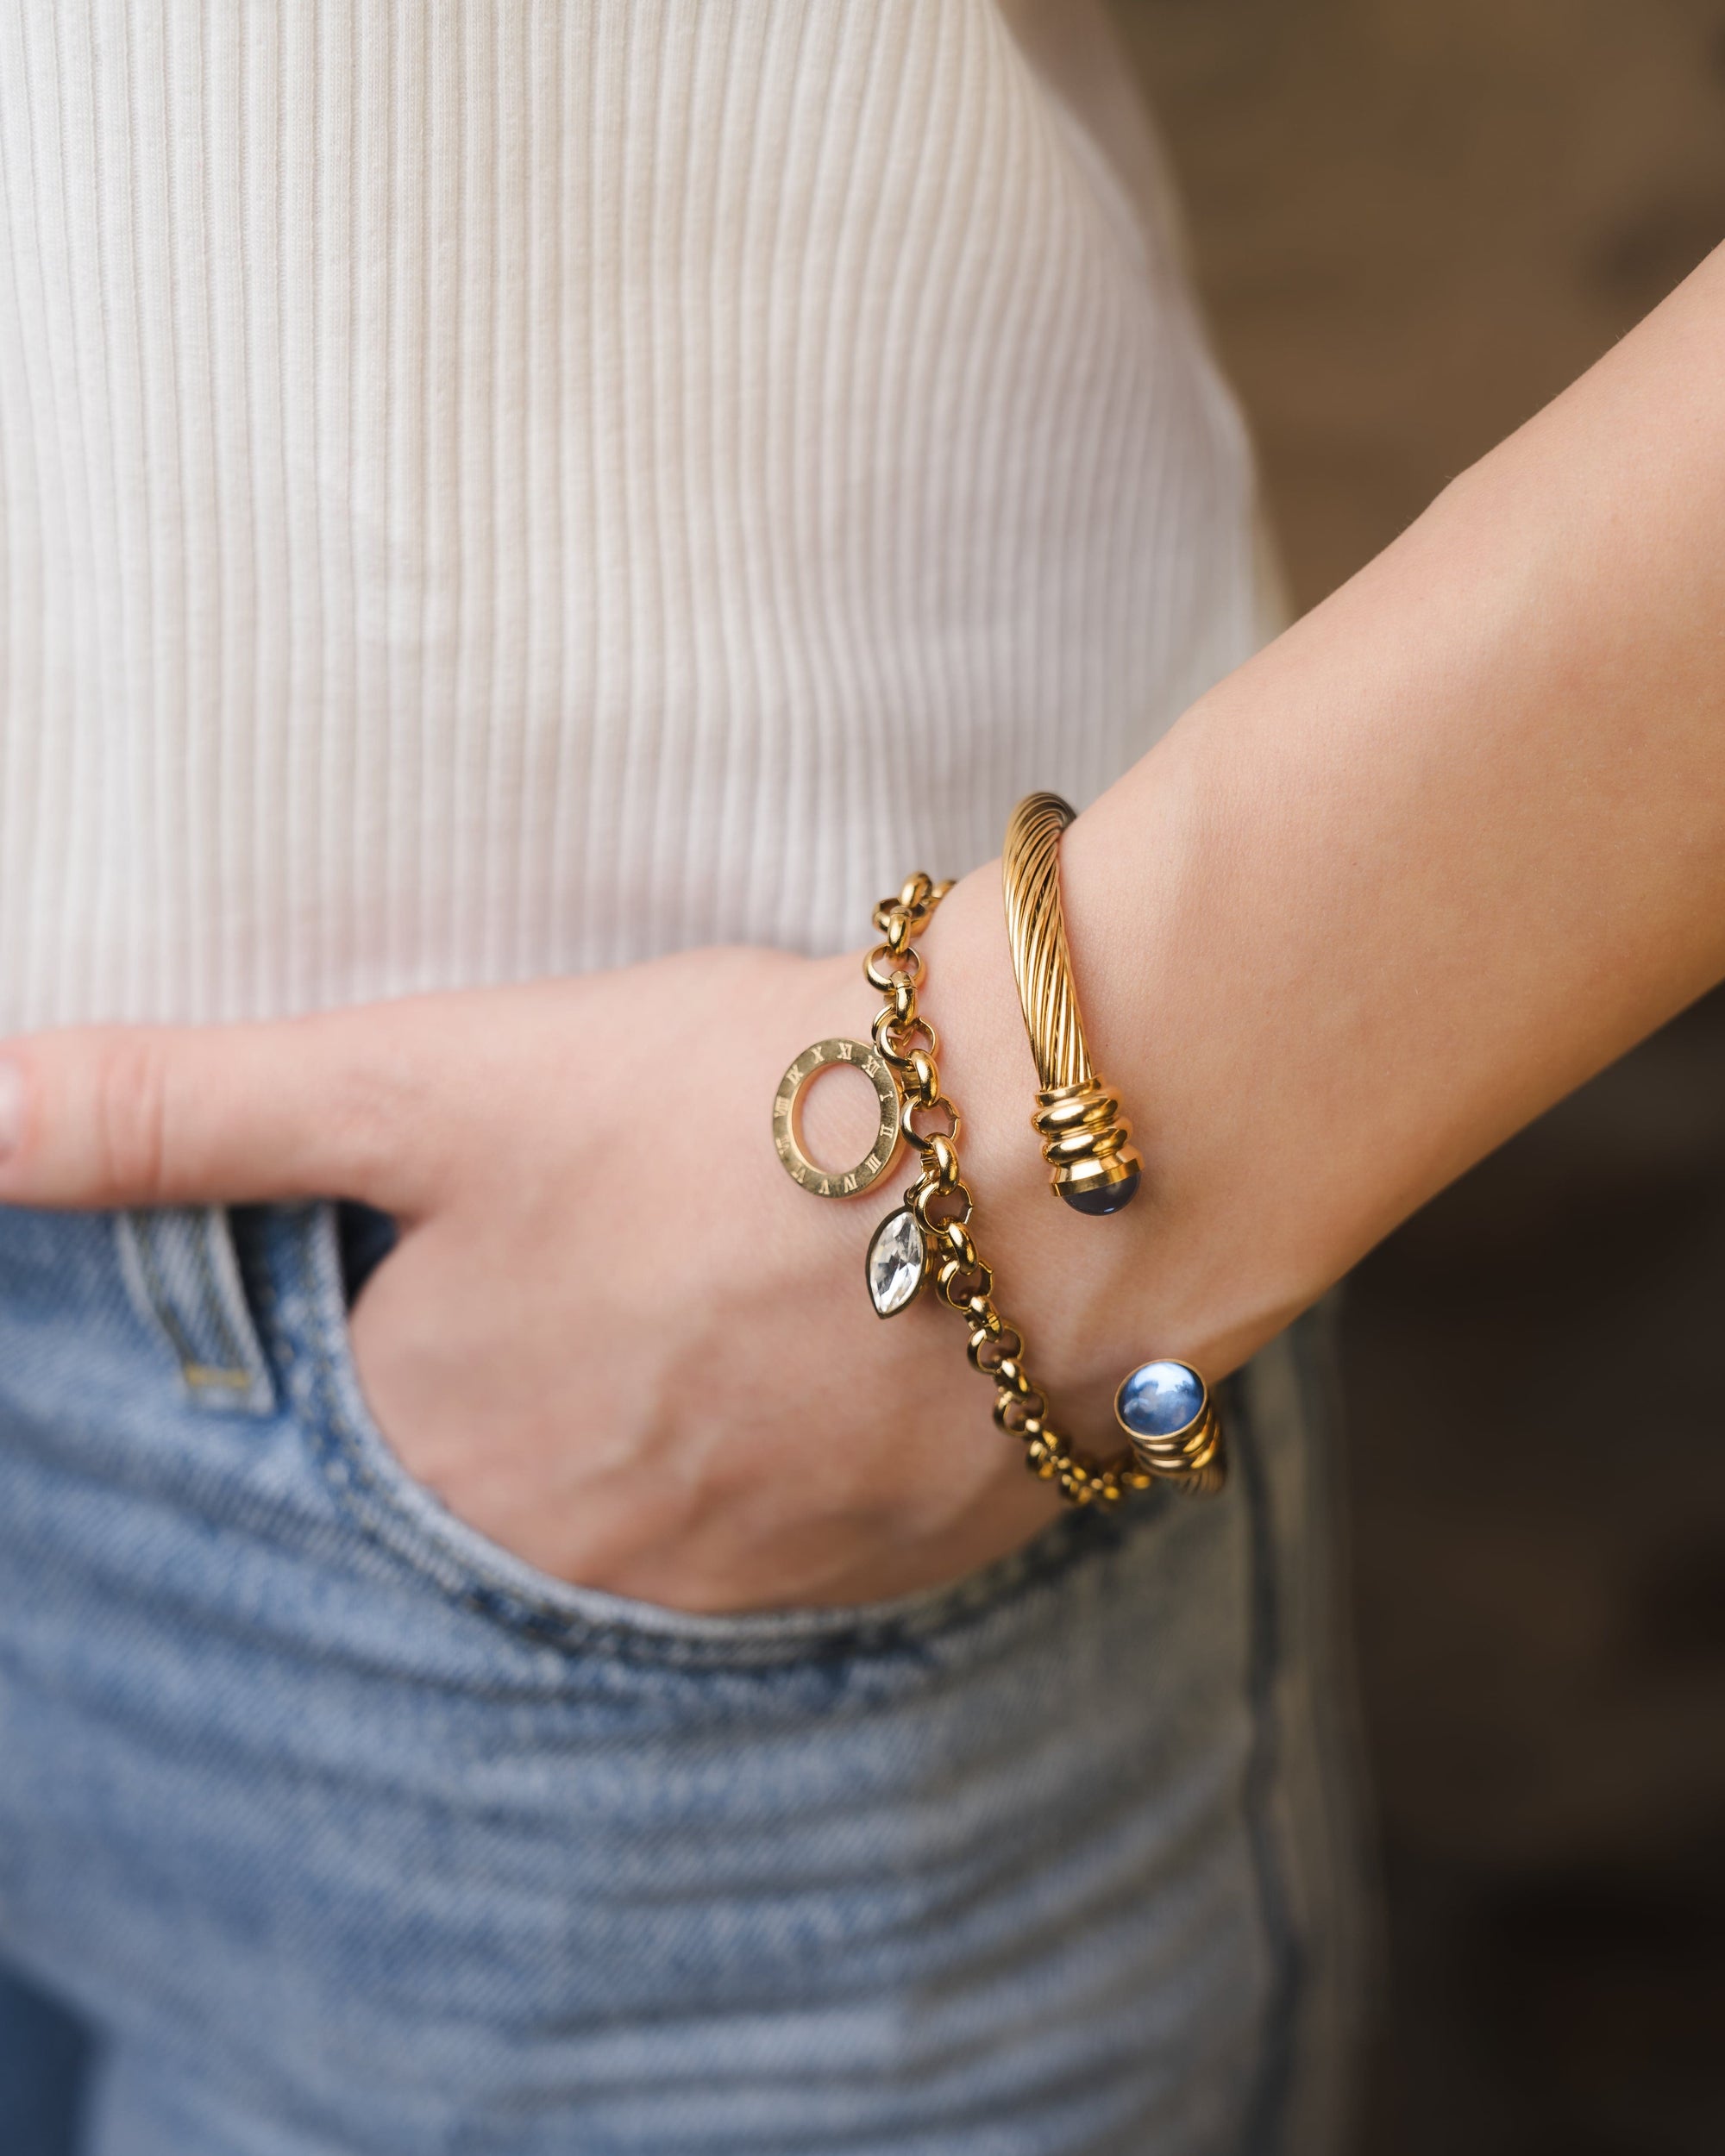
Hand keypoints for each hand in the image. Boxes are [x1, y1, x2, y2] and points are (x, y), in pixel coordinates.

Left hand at [0, 900, 1144, 1611]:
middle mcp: (592, 1563)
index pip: (396, 1394)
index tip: (550, 1199)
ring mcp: (760, 1581)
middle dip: (586, 1347)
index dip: (461, 1272)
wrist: (1048, 1161)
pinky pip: (820, 1517)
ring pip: (686, 1490)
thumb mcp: (432, 1081)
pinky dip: (823, 1433)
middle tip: (675, 1227)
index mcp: (452, 1454)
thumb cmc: (735, 1106)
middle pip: (543, 1456)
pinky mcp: (903, 1561)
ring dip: (708, 1395)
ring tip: (778, 1267)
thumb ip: (188, 1112)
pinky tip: (874, 1333)